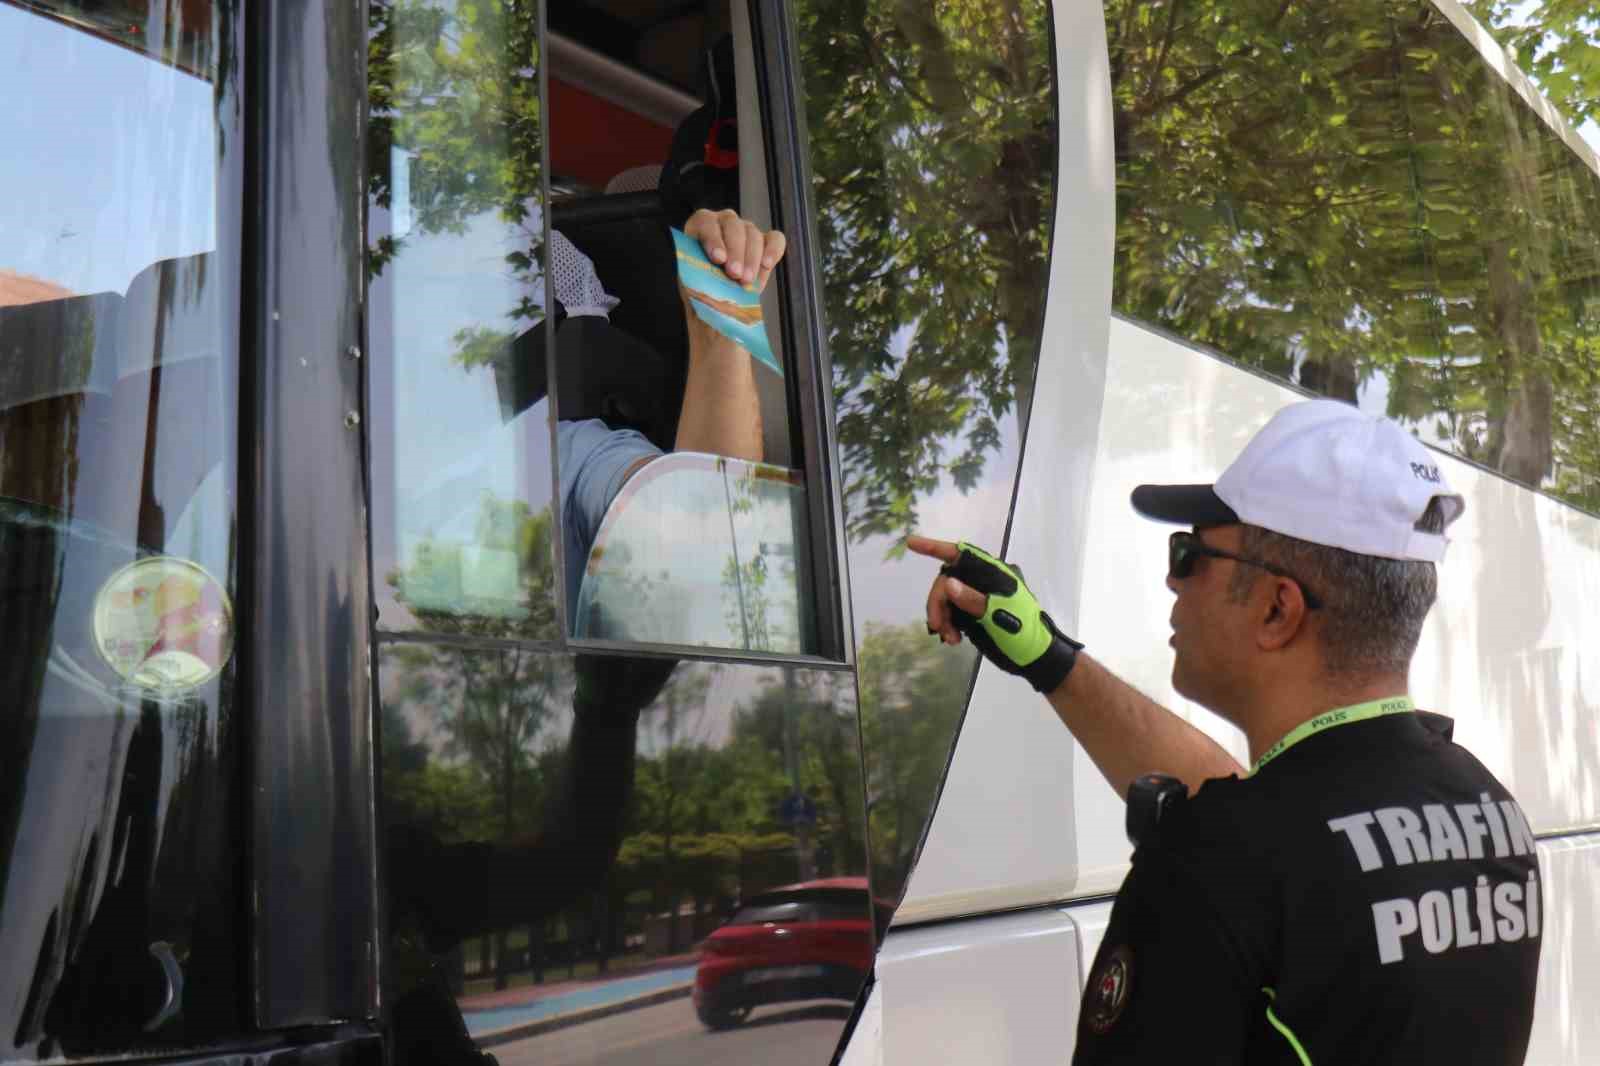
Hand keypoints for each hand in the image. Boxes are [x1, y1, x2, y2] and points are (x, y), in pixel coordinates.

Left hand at [683, 208, 785, 291]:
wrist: (720, 298)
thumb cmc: (703, 287)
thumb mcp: (695, 282)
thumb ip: (698, 276)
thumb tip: (705, 281)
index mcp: (701, 225)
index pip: (707, 224)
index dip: (713, 240)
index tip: (718, 259)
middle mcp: (724, 222)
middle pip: (733, 227)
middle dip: (735, 252)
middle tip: (735, 273)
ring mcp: (746, 229)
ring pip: (753, 234)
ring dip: (751, 258)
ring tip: (747, 280)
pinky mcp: (766, 240)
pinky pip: (775, 239)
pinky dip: (773, 251)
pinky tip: (767, 265)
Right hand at [907, 534, 1082, 693]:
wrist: (1033, 658)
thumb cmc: (1024, 633)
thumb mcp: (1001, 617)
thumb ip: (974, 600)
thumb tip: (948, 583)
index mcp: (993, 574)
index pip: (961, 554)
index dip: (934, 547)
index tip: (911, 543)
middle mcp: (981, 582)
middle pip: (946, 581)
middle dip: (938, 603)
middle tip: (937, 626)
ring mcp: (976, 598)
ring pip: (945, 599)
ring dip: (941, 618)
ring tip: (949, 638)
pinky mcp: (972, 615)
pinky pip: (950, 614)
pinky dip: (947, 626)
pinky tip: (952, 640)